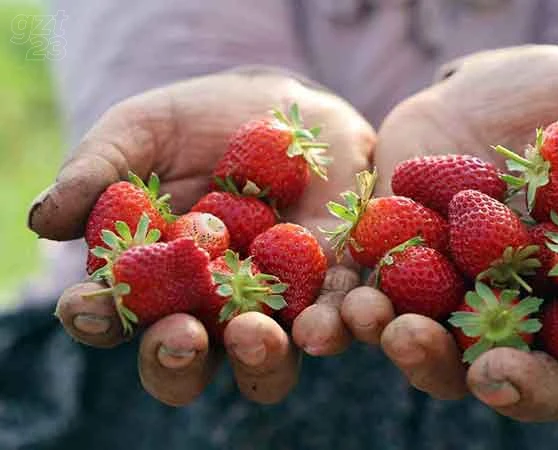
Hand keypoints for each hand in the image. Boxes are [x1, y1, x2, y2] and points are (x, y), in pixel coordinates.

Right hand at [28, 69, 374, 405]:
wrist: (285, 109)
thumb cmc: (199, 122)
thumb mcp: (142, 131)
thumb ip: (97, 172)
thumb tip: (42, 220)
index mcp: (151, 281)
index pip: (114, 316)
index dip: (97, 318)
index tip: (91, 304)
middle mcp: (208, 309)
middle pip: (185, 360)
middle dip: (176, 358)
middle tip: (180, 337)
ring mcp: (272, 307)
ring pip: (261, 360)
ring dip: (256, 358)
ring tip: (253, 334)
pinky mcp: (330, 290)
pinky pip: (332, 322)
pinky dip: (329, 328)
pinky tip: (323, 322)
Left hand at [340, 45, 557, 420]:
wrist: (479, 94)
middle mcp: (530, 304)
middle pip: (530, 367)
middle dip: (514, 378)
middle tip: (492, 369)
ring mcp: (460, 297)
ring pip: (445, 352)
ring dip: (420, 354)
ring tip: (396, 330)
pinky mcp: (398, 275)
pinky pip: (377, 309)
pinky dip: (357, 318)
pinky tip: (342, 312)